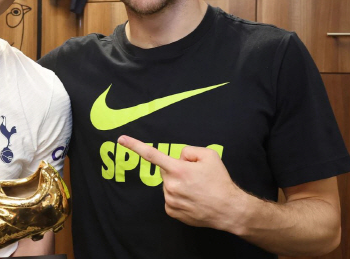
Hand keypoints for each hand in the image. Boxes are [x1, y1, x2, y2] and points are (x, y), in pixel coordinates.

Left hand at [118, 135, 247, 232]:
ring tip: (196, 189)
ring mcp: (170, 199)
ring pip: (168, 184)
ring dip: (178, 184)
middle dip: (176, 170)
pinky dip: (179, 196)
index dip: (134, 145)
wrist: (229, 209)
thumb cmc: (220, 181)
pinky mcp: (171, 211)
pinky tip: (192, 199)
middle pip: (166, 170)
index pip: (151, 154)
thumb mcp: (209, 155)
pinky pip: (170, 198)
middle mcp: (170, 185)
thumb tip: (178, 157)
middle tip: (195, 176)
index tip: (120, 139)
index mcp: (178, 169)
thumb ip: (188, 151)